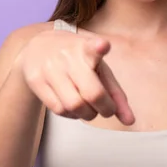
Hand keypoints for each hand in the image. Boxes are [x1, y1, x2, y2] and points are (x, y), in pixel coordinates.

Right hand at [15, 29, 134, 125]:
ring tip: (89, 108)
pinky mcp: (36, 80)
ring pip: (74, 106)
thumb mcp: (98, 67)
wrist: (38, 47)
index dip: (98, 47)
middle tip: (107, 110)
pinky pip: (59, 109)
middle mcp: (67, 56)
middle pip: (91, 93)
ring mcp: (49, 68)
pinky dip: (72, 115)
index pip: (92, 47)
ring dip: (88, 114)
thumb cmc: (77, 59)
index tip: (103, 45)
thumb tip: (130, 121)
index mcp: (85, 47)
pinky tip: (73, 107)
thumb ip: (115, 92)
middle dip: (105, 109)